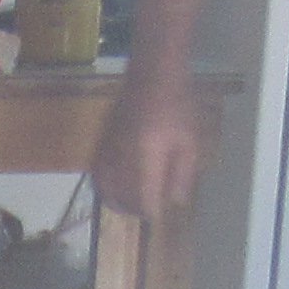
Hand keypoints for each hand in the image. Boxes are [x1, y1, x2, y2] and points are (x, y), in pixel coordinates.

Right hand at [94, 73, 203, 219]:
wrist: (153, 75)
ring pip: (105, 188)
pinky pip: (97, 174)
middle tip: (146, 211)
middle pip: (122, 196)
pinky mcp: (103, 143)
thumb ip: (183, 174)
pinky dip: (103, 188)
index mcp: (148, 156)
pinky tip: (112, 190)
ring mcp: (110, 150)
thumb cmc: (178, 106)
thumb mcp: (190, 140)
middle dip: (134, 209)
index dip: (150, 210)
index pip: (144, 196)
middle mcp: (124, 157)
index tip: (158, 213)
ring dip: (116, 202)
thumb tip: (175, 201)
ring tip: (127, 207)